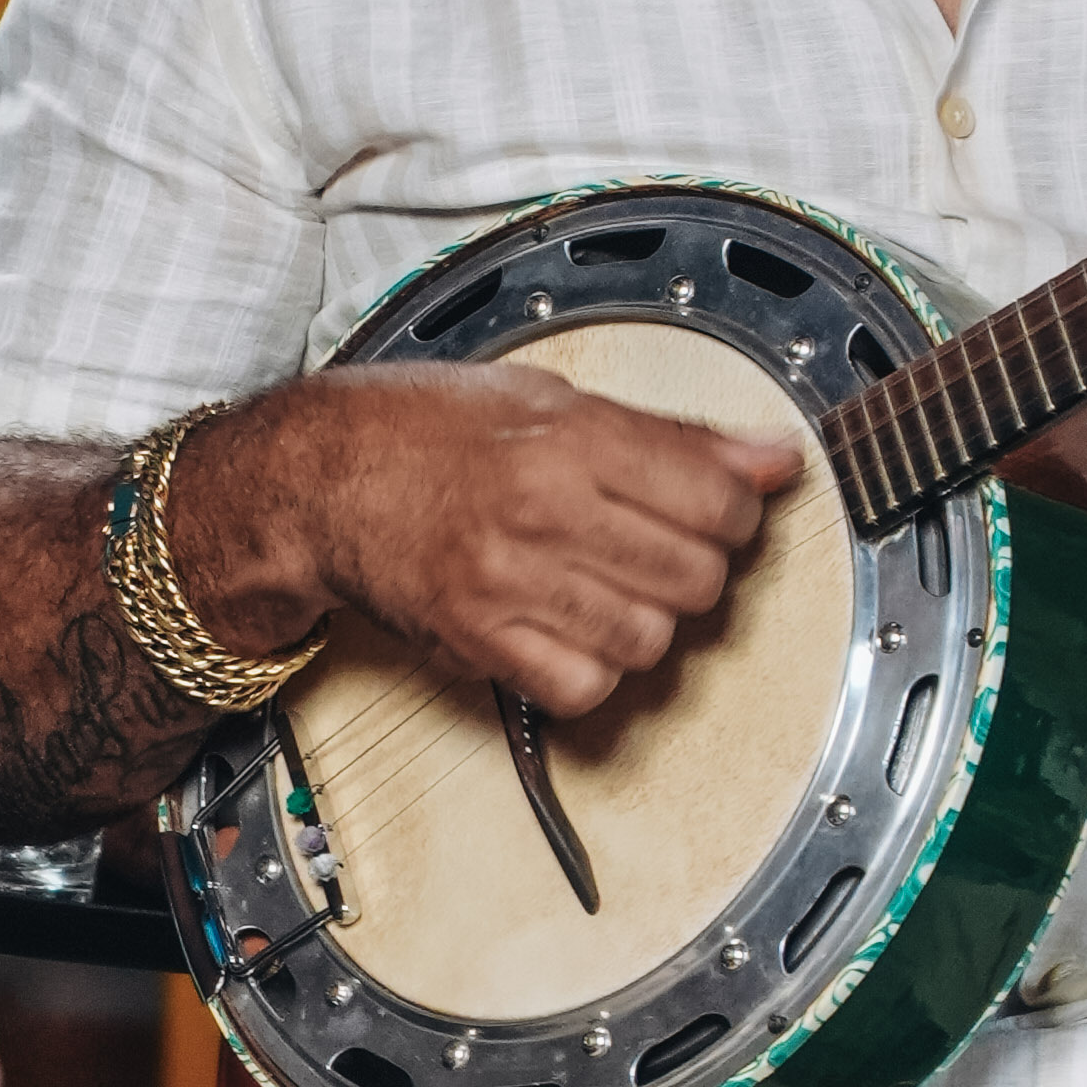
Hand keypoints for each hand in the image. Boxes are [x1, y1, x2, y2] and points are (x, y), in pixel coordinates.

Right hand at [178, 365, 795, 722]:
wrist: (316, 480)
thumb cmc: (423, 430)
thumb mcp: (548, 399)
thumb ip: (668, 435)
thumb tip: (770, 459)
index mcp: (567, 440)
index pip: (717, 498)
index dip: (735, 508)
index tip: (716, 505)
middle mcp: (541, 513)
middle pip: (694, 576)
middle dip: (696, 567)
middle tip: (661, 546)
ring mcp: (508, 584)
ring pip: (649, 639)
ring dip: (648, 622)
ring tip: (612, 587)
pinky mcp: (478, 642)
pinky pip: (584, 687)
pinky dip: (596, 670)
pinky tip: (576, 630)